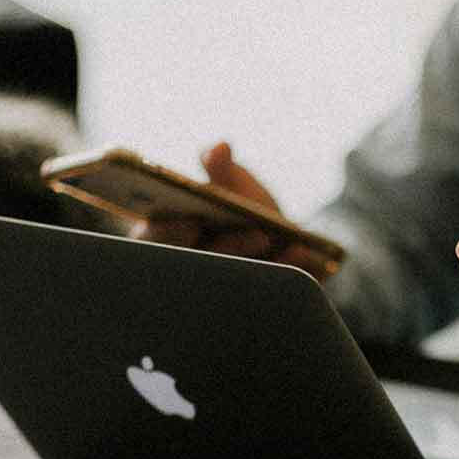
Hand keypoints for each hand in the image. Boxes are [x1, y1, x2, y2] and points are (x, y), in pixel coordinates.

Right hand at [136, 141, 330, 280]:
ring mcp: (218, 295)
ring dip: (262, 264)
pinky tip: (304, 255)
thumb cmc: (245, 212)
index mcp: (166, 236)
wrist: (283, 245)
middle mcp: (186, 270)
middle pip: (197, 267)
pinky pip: (267, 299)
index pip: (154, 240)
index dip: (171, 234)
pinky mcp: (251, 311)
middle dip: (229, 249)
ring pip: (232, 287)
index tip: (193, 224)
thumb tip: (219, 147)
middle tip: (258, 234)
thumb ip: (223, 171)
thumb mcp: (235, 187)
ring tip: (289, 241)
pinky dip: (288, 274)